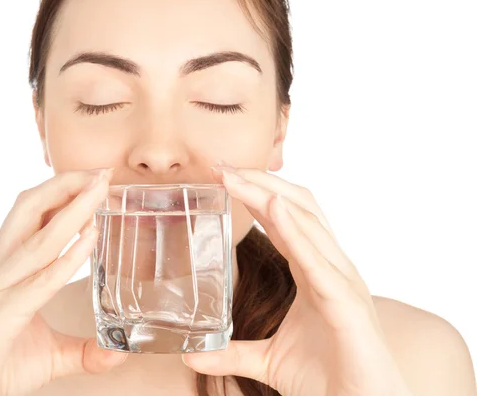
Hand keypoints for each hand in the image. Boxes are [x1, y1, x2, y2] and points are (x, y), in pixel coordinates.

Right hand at [0, 169, 125, 395]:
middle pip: (28, 209)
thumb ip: (82, 350)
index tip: (93, 178)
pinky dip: (67, 256)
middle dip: (66, 184)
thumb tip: (117, 353)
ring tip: (101, 190)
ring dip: (73, 209)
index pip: (30, 215)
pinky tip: (91, 237)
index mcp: (2, 267)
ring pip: (37, 237)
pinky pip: (39, 279)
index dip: (61, 191)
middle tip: (101, 171)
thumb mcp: (48, 354)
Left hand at [183, 166, 411, 395]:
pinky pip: (319, 260)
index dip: (255, 195)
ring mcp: (341, 281)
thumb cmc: (327, 378)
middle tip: (221, 166)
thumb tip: (193, 355)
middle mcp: (330, 267)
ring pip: (308, 222)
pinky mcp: (346, 303)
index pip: (283, 221)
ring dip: (269, 195)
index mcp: (313, 272)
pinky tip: (273, 207)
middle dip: (259, 183)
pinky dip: (296, 230)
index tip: (222, 177)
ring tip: (236, 176)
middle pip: (296, 208)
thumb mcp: (268, 360)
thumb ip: (233, 353)